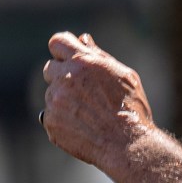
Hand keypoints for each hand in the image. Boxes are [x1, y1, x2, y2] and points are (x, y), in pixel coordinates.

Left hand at [41, 32, 154, 167]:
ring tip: (90, 115)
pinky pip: (51, 116)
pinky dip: (63, 120)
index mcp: (83, 62)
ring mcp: (54, 100)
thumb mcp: (123, 75)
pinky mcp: (49, 121)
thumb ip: (99, 56)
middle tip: (84, 92)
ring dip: (65, 100)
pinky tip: (84, 127)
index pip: (57, 42)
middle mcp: (64, 78)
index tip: (68, 58)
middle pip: (50, 68)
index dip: (62, 50)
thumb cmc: (131, 107)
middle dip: (63, 76)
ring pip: (52, 94)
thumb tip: (83, 39)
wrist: (127, 142)